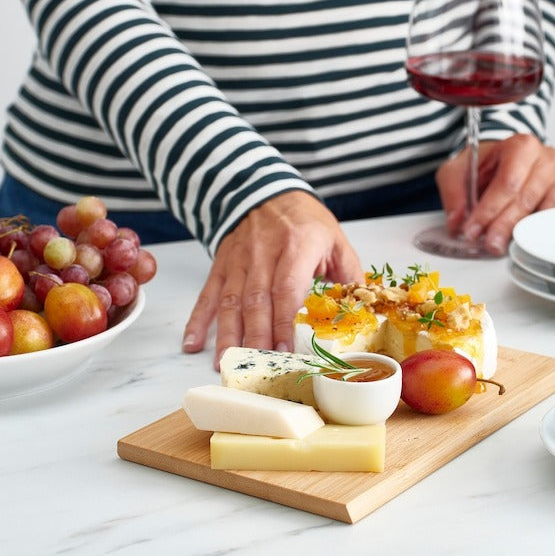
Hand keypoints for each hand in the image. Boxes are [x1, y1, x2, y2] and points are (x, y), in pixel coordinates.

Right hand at [182, 190, 362, 368]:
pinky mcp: (222, 264)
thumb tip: (362, 311)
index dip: (284, 321)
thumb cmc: (304, 220)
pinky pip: (208, 293)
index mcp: (298, 245)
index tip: (285, 349)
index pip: (287, 287)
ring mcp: (239, 259)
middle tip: (256, 365)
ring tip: (226, 362)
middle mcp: (264, 252)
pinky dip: (198, 320)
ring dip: (227, 334)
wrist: (265, 191)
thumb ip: (349, 275)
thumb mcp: (335, 240)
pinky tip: (192, 343)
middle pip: (256, 300)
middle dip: (256, 336)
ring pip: (230, 300)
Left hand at [436, 134, 554, 255]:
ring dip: (523, 232)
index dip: (490, 209)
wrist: (500, 161)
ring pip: (546, 212)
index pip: (508, 182)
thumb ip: (454, 194)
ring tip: (502, 244)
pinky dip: (540, 232)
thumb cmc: (482, 165)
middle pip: (527, 199)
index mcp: (521, 146)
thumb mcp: (456, 171)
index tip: (473, 229)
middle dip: (503, 225)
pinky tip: (521, 239)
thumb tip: (457, 222)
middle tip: (487, 242)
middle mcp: (546, 160)